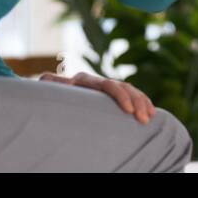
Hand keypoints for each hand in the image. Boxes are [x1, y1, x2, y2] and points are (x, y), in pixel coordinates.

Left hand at [38, 71, 155, 124]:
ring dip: (143, 103)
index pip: (108, 85)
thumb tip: (46, 78)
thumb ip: (50, 85)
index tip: (128, 111)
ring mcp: (106, 89)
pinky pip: (132, 97)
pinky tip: (152, 113)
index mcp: (84, 80)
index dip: (120, 96)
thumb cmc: (49, 100)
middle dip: (137, 102)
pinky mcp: (112, 98)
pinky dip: (143, 103)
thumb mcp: (49, 92)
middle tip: (143, 120)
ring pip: (131, 91)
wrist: (50, 101)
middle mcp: (98, 82)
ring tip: (149, 118)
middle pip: (124, 87)